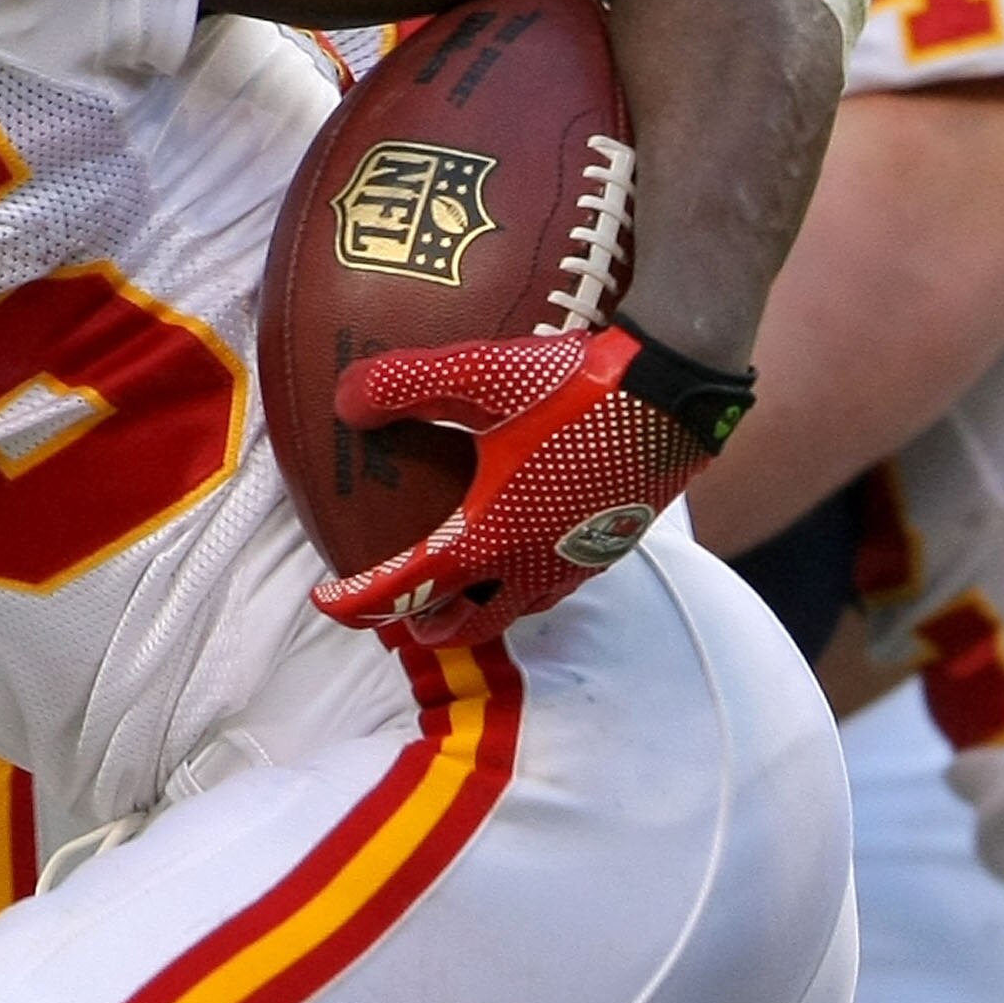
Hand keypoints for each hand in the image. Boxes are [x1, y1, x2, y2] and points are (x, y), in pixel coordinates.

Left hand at [312, 318, 751, 646]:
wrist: (675, 391)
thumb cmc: (577, 387)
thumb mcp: (479, 375)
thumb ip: (403, 385)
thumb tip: (346, 402)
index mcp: (490, 538)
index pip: (408, 588)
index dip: (359, 602)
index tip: (327, 601)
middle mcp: (533, 564)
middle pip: (470, 623)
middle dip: (429, 626)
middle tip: (403, 617)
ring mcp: (577, 559)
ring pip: (518, 607)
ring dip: (481, 608)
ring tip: (462, 588)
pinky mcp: (612, 541)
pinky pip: (557, 580)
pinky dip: (525, 581)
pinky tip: (526, 541)